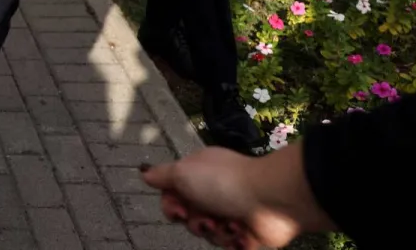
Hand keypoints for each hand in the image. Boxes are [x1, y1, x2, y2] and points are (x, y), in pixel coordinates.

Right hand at [141, 143, 332, 248]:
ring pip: (208, 233)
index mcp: (199, 174)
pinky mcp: (246, 233)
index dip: (171, 206)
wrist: (271, 199)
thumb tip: (144, 174)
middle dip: (195, 222)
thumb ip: (162, 176)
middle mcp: (213, 192)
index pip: (174, 193)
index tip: (177, 211)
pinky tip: (242, 233)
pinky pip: (229, 245)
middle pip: (189, 217)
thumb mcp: (184, 172)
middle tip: (206, 219)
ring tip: (228, 226)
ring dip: (215, 232)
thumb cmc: (224, 182)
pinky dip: (234, 241)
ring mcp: (231, 213)